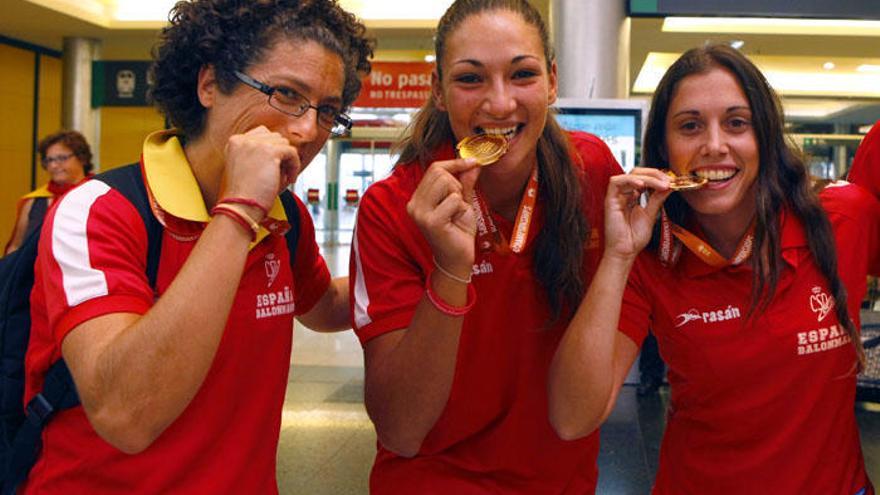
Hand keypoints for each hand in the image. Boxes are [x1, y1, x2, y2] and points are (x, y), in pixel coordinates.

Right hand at [222, 126, 300, 217]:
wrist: (240, 207)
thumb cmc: (244, 195)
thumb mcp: (247, 169)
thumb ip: (260, 155)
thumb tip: (284, 149)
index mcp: (235, 143)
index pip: (261, 133)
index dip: (272, 148)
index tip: (277, 163)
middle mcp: (243, 140)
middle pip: (274, 137)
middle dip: (281, 154)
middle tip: (281, 172)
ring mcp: (255, 144)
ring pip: (284, 143)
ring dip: (288, 160)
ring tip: (284, 177)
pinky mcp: (269, 152)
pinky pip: (292, 152)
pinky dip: (295, 166)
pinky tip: (289, 179)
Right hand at [407, 158, 480, 276]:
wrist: (458, 258)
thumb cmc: (459, 231)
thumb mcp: (463, 202)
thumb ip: (465, 183)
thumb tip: (473, 163)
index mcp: (418, 198)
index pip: (434, 168)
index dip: (455, 163)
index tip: (473, 162)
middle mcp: (414, 204)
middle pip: (440, 173)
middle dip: (456, 185)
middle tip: (459, 204)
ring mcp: (420, 213)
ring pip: (445, 183)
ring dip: (458, 196)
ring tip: (456, 212)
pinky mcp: (431, 221)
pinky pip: (453, 200)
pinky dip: (461, 208)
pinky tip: (457, 221)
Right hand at [604, 167, 671, 260]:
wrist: (625, 251)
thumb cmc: (634, 238)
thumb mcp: (651, 214)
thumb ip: (657, 199)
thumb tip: (669, 186)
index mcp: (633, 197)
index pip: (644, 178)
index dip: (658, 176)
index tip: (672, 182)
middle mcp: (624, 194)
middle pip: (637, 172)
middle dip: (655, 174)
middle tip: (668, 181)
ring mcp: (616, 196)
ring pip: (630, 175)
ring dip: (647, 177)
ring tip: (661, 184)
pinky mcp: (609, 200)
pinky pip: (616, 182)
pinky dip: (630, 180)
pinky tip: (642, 186)